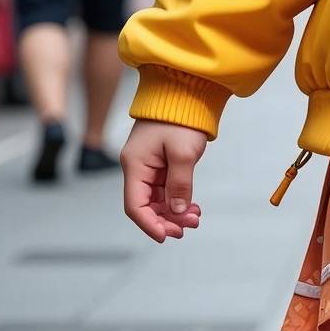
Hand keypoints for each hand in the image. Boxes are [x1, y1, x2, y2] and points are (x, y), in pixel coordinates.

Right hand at [122, 118, 207, 241]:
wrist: (185, 94)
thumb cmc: (180, 117)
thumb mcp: (183, 152)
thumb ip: (180, 184)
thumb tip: (178, 210)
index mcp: (135, 165)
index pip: (134, 205)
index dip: (148, 225)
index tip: (166, 236)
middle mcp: (138, 168)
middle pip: (146, 206)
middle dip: (166, 220)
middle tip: (189, 226)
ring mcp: (149, 167)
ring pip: (157, 201)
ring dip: (174, 213)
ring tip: (195, 218)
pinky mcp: (160, 165)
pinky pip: (165, 191)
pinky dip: (178, 201)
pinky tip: (192, 208)